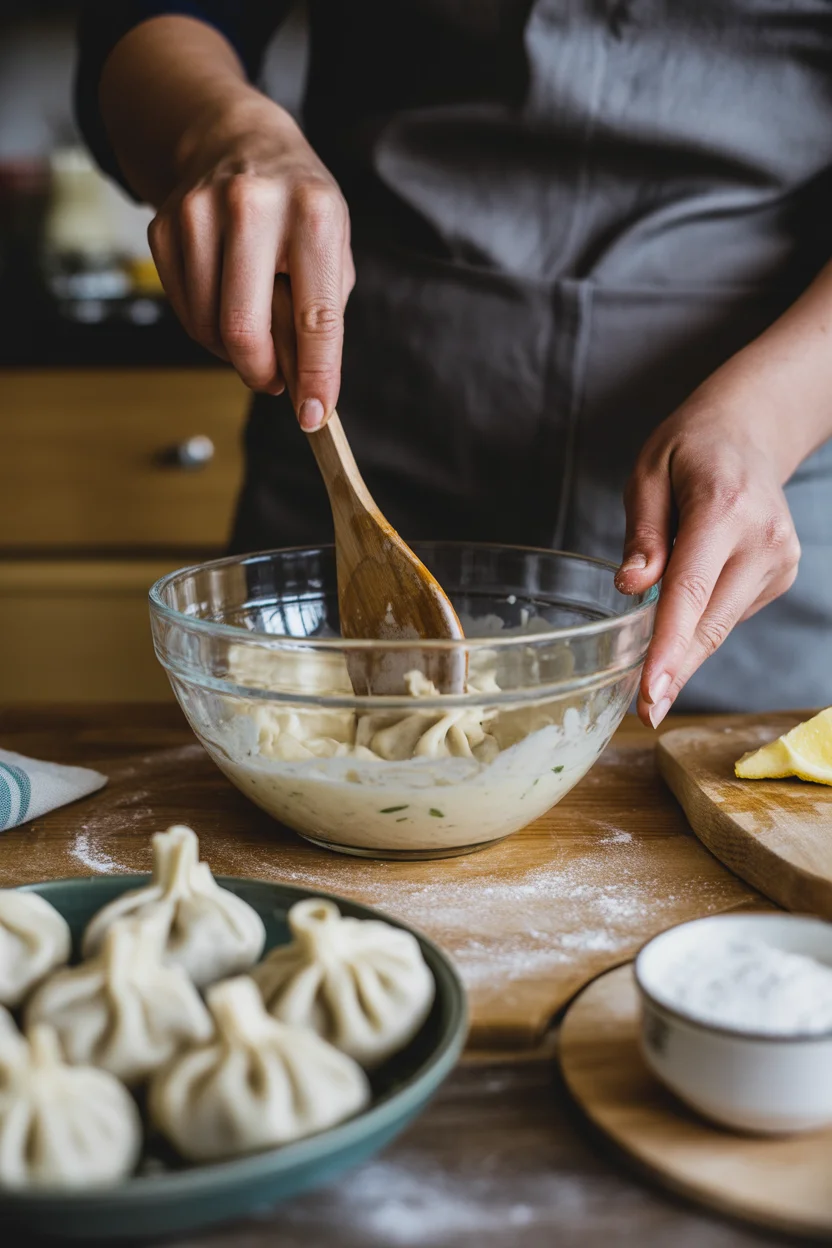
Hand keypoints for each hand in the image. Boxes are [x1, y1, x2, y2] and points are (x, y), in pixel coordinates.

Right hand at [147, 96, 353, 428]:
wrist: (236, 139)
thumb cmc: (298, 205)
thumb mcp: (332, 247)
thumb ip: (323, 314)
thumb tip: (304, 385)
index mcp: (313, 212)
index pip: (315, 317)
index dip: (316, 375)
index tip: (315, 416)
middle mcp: (252, 207)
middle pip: (244, 330)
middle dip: (263, 373)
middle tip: (277, 382)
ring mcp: (198, 214)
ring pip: (210, 328)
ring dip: (236, 353)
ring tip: (257, 331)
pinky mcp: (164, 227)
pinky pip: (186, 312)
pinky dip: (209, 329)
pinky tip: (228, 305)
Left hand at [615, 375, 800, 726]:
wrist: (750, 431)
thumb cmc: (689, 449)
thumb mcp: (647, 473)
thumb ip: (641, 533)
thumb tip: (631, 587)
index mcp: (725, 508)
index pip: (692, 590)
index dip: (669, 647)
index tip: (651, 692)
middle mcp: (763, 538)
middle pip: (710, 622)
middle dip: (674, 671)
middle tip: (644, 712)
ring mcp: (780, 559)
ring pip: (721, 625)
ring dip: (683, 650)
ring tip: (650, 663)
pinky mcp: (781, 574)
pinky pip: (730, 614)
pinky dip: (700, 624)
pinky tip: (684, 609)